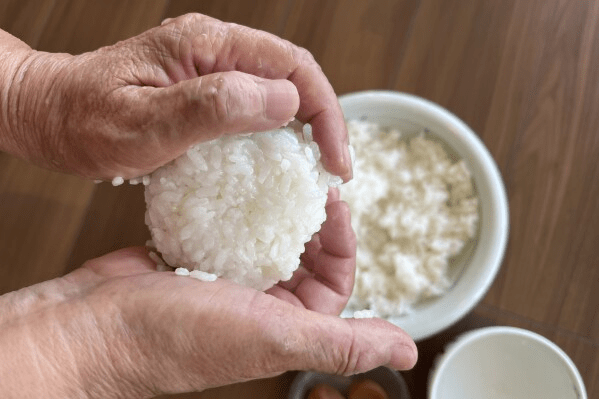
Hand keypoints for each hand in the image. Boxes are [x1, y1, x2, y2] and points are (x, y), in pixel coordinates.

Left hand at [0, 13, 351, 180]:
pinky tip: (276, 165)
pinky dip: (275, 136)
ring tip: (314, 170)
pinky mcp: (203, 91)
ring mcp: (209, 68)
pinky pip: (253, 107)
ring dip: (303, 130)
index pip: (291, 65)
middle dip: (323, 122)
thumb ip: (213, 107)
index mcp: (205, 45)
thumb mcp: (144, 122)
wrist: (50, 115)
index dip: (324, 111)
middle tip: (333, 171)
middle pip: (292, 75)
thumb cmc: (85, 120)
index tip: (335, 159)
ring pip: (276, 92)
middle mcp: (213, 49)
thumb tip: (284, 100)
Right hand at [0, 195, 415, 398]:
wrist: (92, 328)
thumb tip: (407, 352)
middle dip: (310, 218)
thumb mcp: (273, 338)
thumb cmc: (178, 337)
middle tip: (308, 178)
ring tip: (277, 170)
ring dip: (273, 206)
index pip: (335, 282)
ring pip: (263, 237)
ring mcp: (224, 280)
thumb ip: (341, 345)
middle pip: (302, 254)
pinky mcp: (192, 258)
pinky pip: (226, 227)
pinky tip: (237, 180)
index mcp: (284, 327)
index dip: (343, 242)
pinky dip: (235, 205)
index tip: (335, 200)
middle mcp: (258, 307)